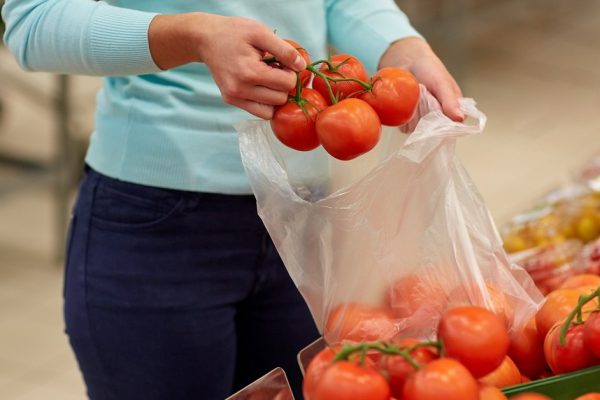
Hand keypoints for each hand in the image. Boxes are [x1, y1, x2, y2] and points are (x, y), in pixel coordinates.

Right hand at [149, 13, 305, 118]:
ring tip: (267, 78)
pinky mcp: (231, 101)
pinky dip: (265, 102)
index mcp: (249, 72)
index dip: (290, 72)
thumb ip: (284, 50)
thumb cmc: (234, 32)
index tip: (282, 61)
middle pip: (281, 99)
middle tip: (274, 68)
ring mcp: (234, 98)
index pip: (287, 84)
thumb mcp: (260, 33)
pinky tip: (261, 86)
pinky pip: (259, 113)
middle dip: (283, 84)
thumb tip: (302, 66)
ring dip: (275, 95)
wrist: (205, 39)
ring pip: (271, 110)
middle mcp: (240, 90)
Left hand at [379, 37, 463, 121]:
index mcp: (453, 110)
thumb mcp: (442, 83)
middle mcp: (438, 119)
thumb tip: (460, 118)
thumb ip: (451, 101)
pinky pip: (405, 127)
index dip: (443, 122)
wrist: (407, 61)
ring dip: (415, 112)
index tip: (436, 106)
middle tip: (425, 94)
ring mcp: (422, 121)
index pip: (451, 127)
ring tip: (415, 96)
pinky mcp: (407, 121)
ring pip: (418, 129)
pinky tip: (406, 101)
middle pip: (433, 129)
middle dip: (427, 112)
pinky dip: (404, 115)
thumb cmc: (430, 70)